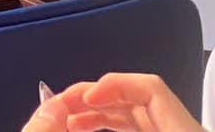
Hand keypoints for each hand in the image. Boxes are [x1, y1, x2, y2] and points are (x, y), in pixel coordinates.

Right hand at [21, 73, 202, 131]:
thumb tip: (75, 129)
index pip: (151, 91)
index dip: (116, 86)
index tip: (88, 100)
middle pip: (136, 102)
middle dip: (97, 101)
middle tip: (64, 107)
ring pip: (133, 120)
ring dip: (99, 117)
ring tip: (70, 123)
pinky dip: (112, 131)